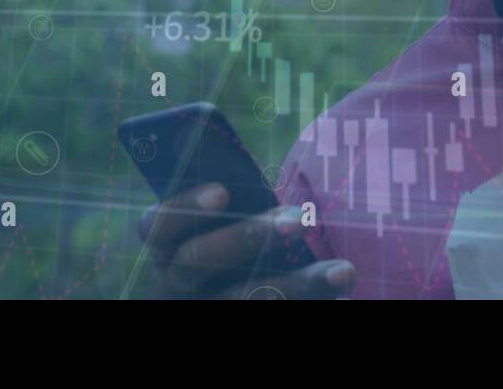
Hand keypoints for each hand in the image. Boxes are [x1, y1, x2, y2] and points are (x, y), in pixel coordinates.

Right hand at [138, 183, 355, 298]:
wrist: (233, 289)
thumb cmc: (238, 237)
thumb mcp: (227, 221)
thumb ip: (238, 202)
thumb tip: (272, 179)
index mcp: (165, 245)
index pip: (159, 224)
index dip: (188, 207)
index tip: (224, 192)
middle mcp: (174, 283)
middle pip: (200, 261)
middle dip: (250, 238)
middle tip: (300, 220)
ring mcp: (204, 308)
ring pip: (244, 299)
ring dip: (298, 284)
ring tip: (343, 271)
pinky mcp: (231, 324)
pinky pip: (268, 316)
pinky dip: (310, 303)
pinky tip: (343, 295)